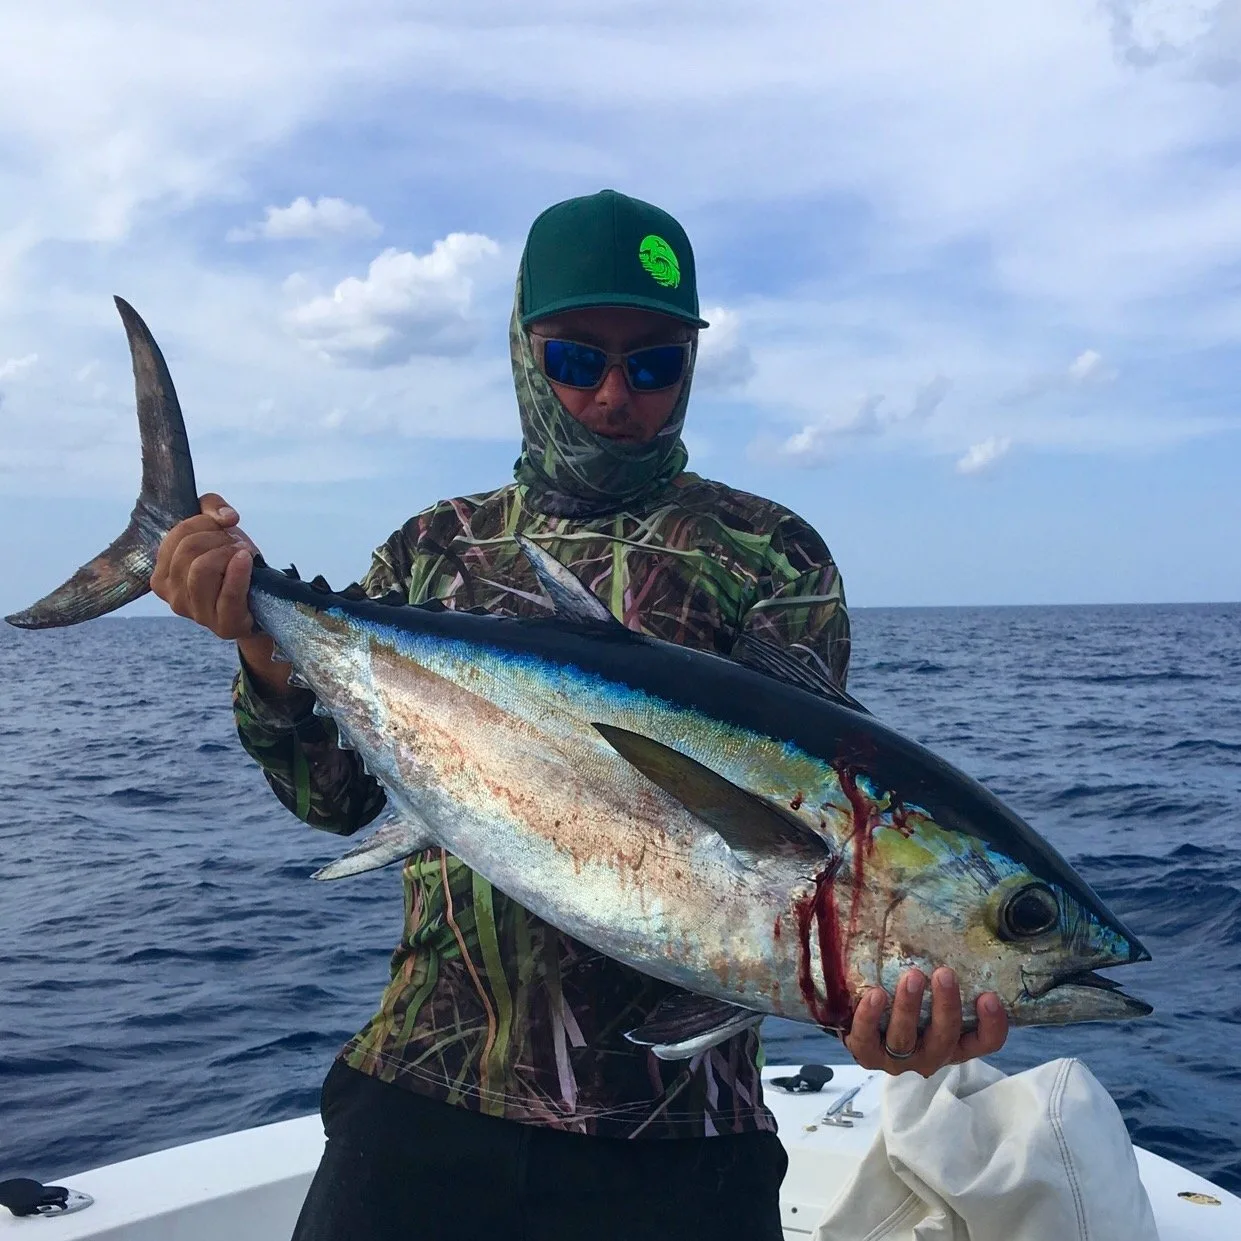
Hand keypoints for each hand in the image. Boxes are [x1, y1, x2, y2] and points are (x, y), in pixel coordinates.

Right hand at [151, 493, 258, 638]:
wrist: (261, 602)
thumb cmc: (232, 565)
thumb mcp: (217, 530)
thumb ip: (211, 507)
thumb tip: (226, 517)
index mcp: (162, 575)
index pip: (176, 535)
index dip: (204, 522)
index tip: (223, 526)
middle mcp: (172, 596)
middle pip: (188, 549)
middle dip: (218, 538)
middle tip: (237, 544)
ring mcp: (196, 614)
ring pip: (202, 568)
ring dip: (229, 553)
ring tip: (244, 554)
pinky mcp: (224, 625)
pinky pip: (228, 593)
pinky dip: (238, 572)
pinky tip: (246, 560)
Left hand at [844, 967, 1007, 1076]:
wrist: (859, 1025)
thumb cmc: (905, 1002)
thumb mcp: (931, 993)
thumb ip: (943, 973)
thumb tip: (958, 923)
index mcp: (954, 1042)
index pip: (984, 1042)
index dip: (992, 1025)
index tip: (990, 996)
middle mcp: (930, 1055)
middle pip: (944, 1038)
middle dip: (946, 1006)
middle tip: (944, 973)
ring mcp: (898, 1060)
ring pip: (905, 1040)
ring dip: (909, 1008)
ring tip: (912, 977)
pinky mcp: (867, 1055)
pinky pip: (866, 1040)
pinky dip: (870, 1017)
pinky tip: (876, 994)